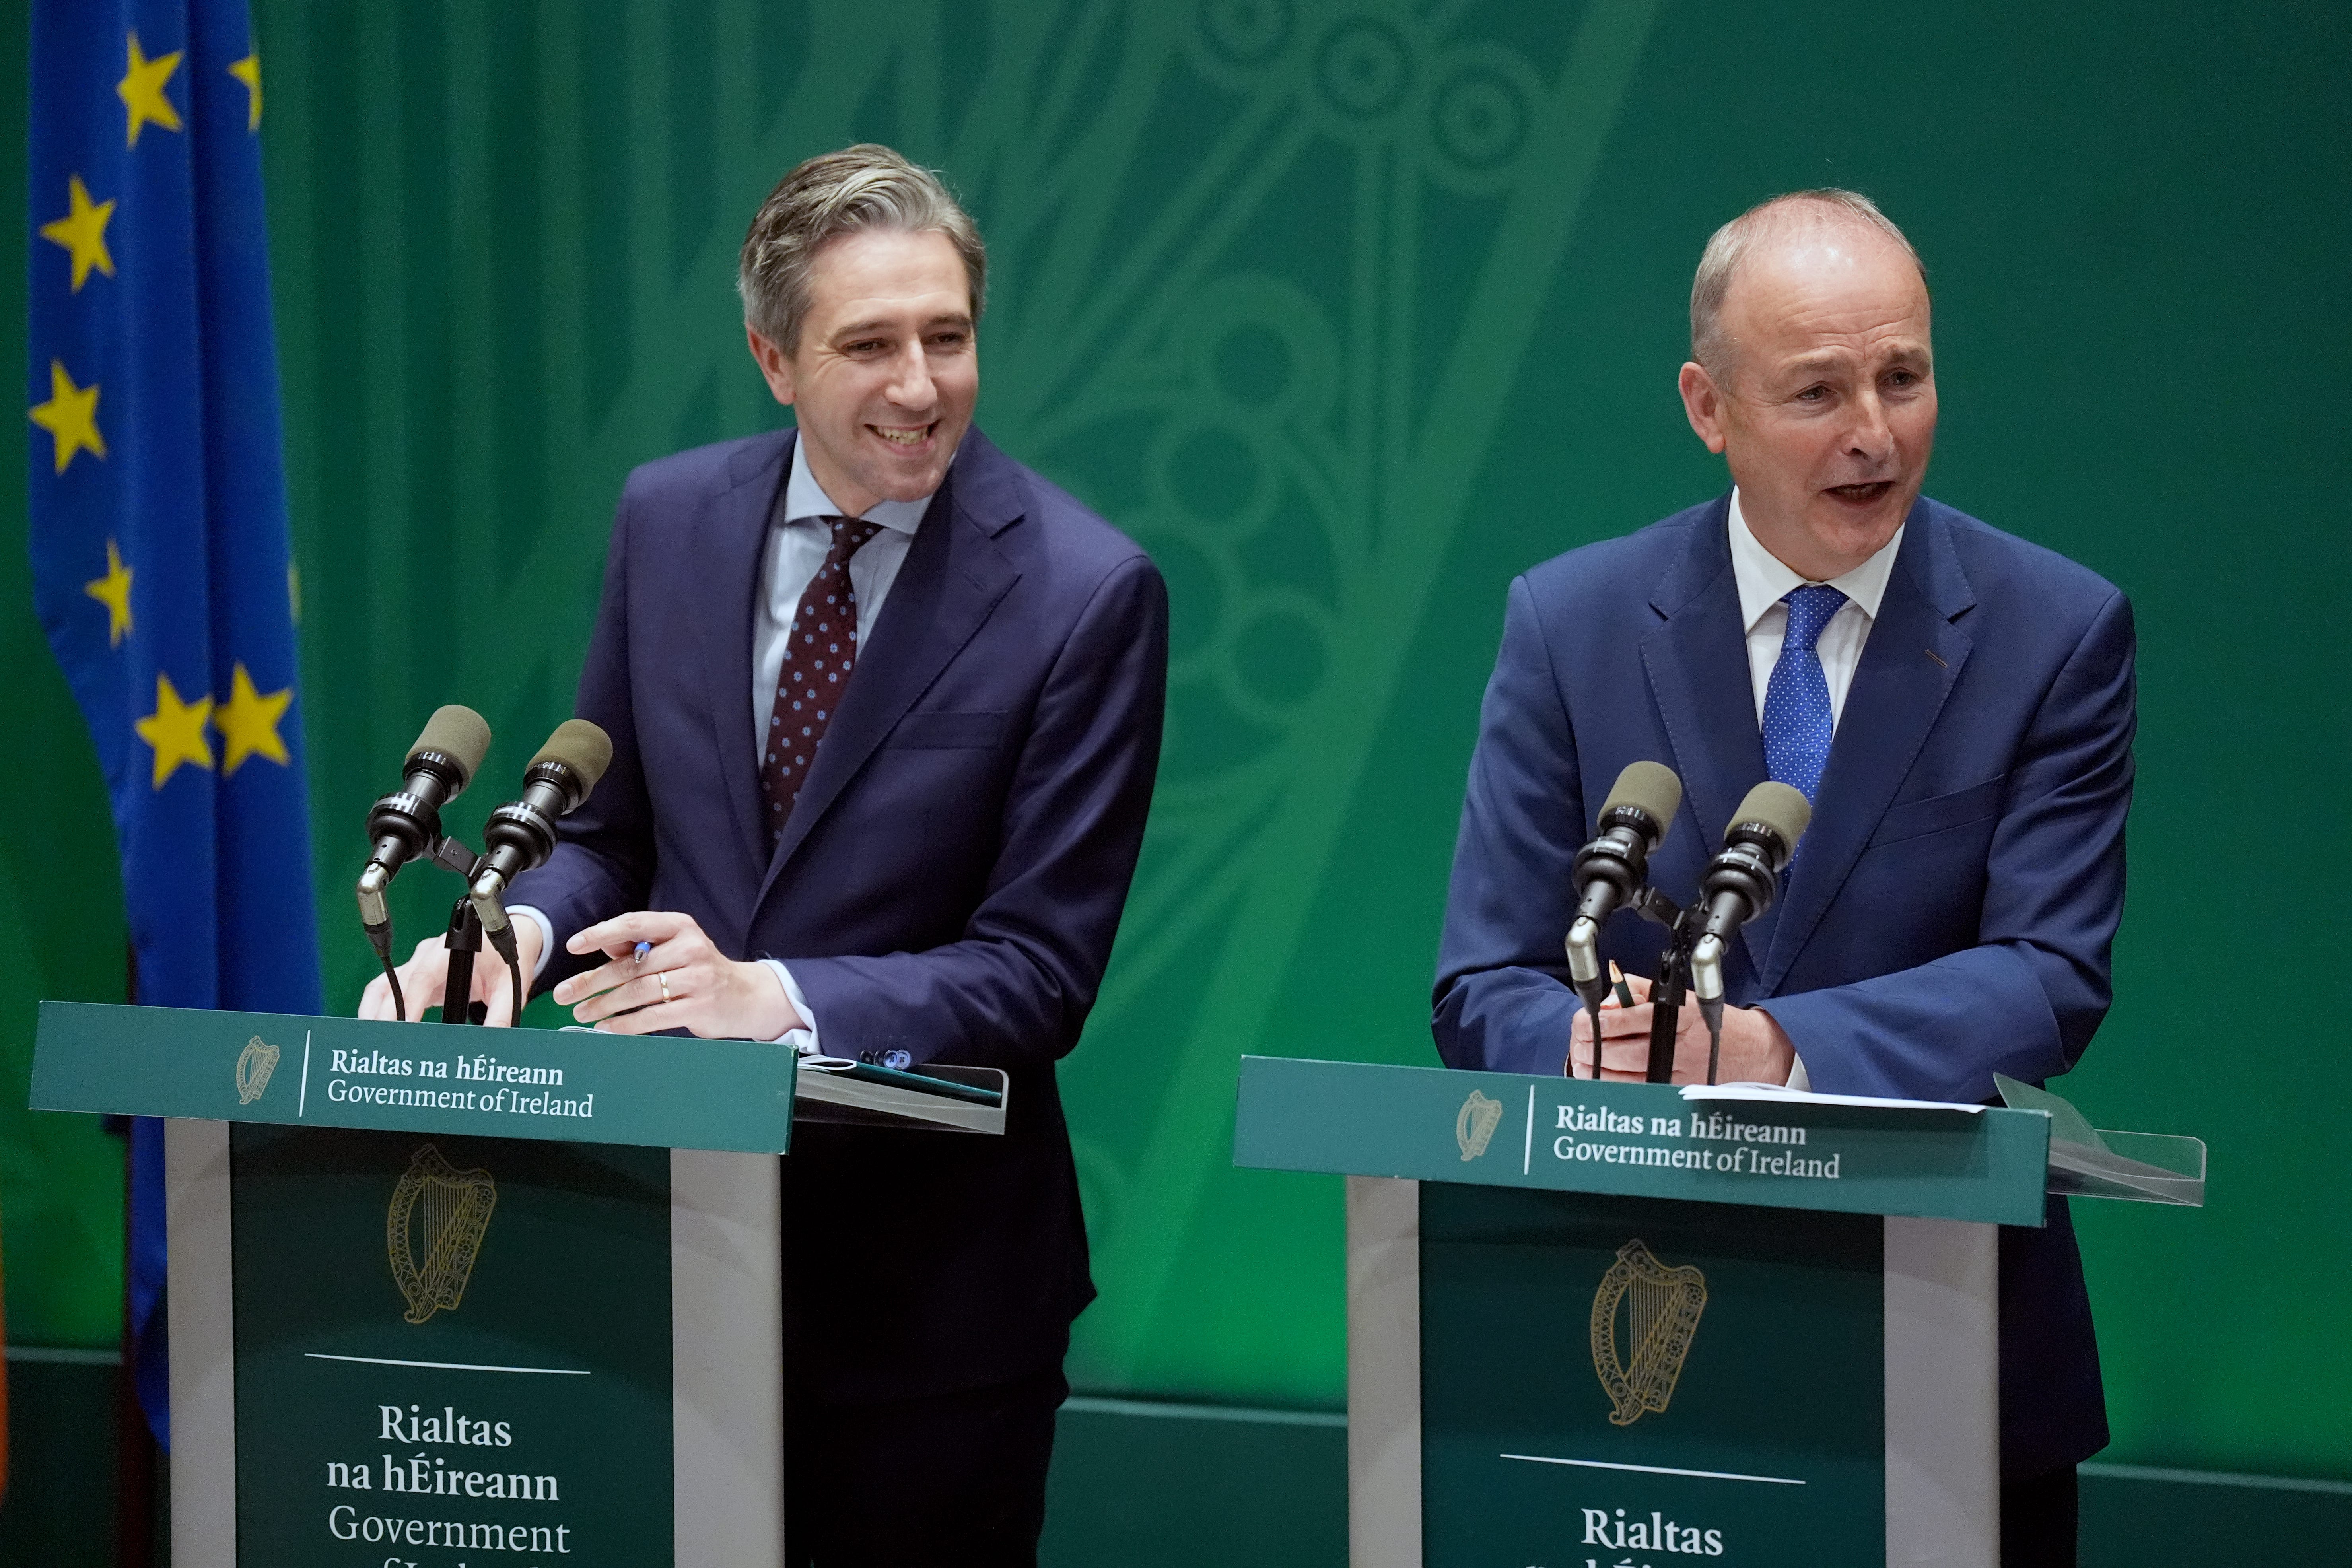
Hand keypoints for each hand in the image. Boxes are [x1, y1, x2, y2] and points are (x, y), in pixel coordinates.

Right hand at [358, 918, 543, 1026]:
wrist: (504, 939)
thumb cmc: (504, 961)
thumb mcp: (509, 987)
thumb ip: (501, 1014)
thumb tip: (490, 1042)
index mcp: (451, 952)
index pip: (423, 977)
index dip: (410, 1002)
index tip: (404, 1026)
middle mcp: (427, 955)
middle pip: (397, 983)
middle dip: (387, 1014)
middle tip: (385, 1043)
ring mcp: (416, 963)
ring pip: (384, 985)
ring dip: (373, 1012)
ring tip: (373, 1040)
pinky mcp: (411, 974)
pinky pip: (386, 989)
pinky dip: (376, 1009)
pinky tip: (375, 1030)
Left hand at [551, 910, 799, 1039]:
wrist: (746, 996)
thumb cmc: (700, 971)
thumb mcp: (675, 949)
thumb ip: (640, 945)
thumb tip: (603, 945)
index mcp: (681, 927)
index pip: (635, 923)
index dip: (601, 933)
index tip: (574, 945)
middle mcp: (691, 948)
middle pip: (631, 964)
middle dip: (592, 980)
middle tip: (564, 994)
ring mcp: (697, 978)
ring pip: (638, 992)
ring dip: (604, 1004)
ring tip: (582, 1013)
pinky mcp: (700, 1007)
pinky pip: (653, 1016)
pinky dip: (625, 1024)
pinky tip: (607, 1028)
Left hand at [1568, 973, 1796, 1084]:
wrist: (1748, 1051)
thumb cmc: (1704, 1022)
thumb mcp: (1675, 996)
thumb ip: (1637, 991)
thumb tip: (1606, 1001)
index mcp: (1679, 1015)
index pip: (1632, 1018)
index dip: (1602, 1021)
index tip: (1585, 1020)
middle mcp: (1679, 1045)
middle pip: (1622, 1052)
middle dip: (1591, 1046)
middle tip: (1578, 1040)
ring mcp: (1678, 1073)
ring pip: (1624, 1076)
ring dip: (1596, 1068)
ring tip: (1582, 1057)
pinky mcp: (1675, 1092)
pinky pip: (1635, 1091)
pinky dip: (1612, 1084)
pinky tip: (1600, 1074)